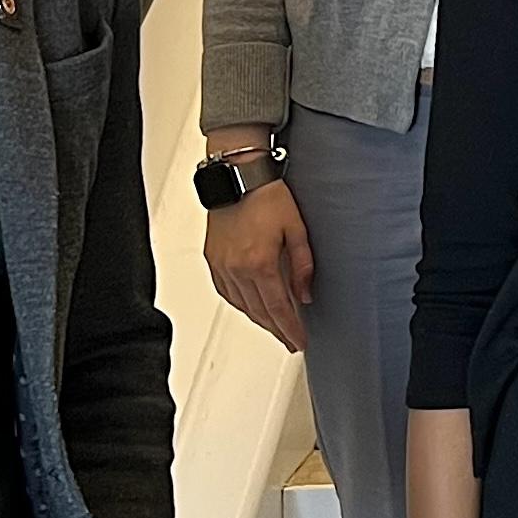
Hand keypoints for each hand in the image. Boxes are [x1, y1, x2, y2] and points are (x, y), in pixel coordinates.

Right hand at [204, 178, 314, 352]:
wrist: (237, 175)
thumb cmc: (266, 195)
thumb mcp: (297, 229)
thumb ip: (302, 265)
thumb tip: (304, 295)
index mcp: (259, 263)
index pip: (277, 308)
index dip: (290, 329)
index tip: (298, 342)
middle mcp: (236, 268)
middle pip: (259, 312)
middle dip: (277, 329)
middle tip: (289, 340)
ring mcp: (221, 265)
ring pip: (241, 305)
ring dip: (259, 319)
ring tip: (274, 327)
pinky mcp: (213, 259)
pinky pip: (226, 292)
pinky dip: (241, 304)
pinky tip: (251, 307)